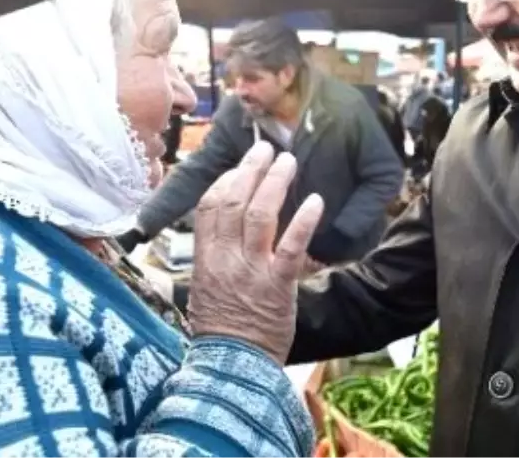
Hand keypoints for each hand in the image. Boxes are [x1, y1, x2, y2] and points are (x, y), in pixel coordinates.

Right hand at [187, 141, 323, 362]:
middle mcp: (226, 259)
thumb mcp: (202, 291)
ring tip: (288, 161)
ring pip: (259, 216)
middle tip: (266, 149)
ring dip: (275, 183)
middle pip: (234, 202)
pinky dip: (303, 222)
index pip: (209, 207)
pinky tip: (316, 201)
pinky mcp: (278, 286)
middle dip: (250, 170)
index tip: (240, 167)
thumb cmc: (221, 332)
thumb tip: (213, 234)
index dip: (225, 180)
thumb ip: (209, 259)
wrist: (232, 368)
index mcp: (206, 259)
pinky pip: (291, 248)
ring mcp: (251, 271)